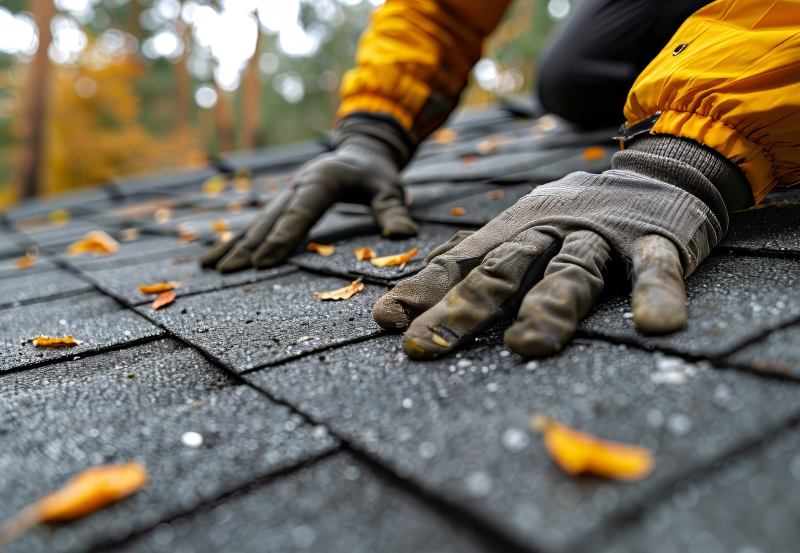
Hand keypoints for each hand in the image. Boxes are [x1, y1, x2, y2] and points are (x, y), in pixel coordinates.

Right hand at [201, 117, 418, 272]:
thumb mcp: (390, 186)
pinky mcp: (284, 200)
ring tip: (210, 266)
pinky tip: (220, 254)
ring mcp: (287, 192)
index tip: (261, 262)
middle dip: (247, 247)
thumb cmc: (376, 172)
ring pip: (258, 221)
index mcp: (321, 180)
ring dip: (235, 244)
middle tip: (227, 271)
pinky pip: (260, 221)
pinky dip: (239, 238)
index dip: (281, 238)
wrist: (361, 149)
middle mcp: (297, 185)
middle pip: (269, 219)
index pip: (300, 213)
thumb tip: (403, 235)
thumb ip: (392, 209)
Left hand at [373, 137, 745, 358]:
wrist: (658, 168)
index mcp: (515, 228)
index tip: (388, 321)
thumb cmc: (578, 210)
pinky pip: (655, 269)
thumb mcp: (523, 223)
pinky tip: (658, 325)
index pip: (460, 262)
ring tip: (526, 345)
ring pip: (571, 271)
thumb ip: (479, 253)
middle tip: (427, 346)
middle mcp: (551, 230)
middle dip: (463, 308)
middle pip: (503, 269)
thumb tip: (423, 276)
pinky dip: (656, 294)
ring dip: (547, 307)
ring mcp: (601, 235)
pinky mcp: (656, 241)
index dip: (424, 291)